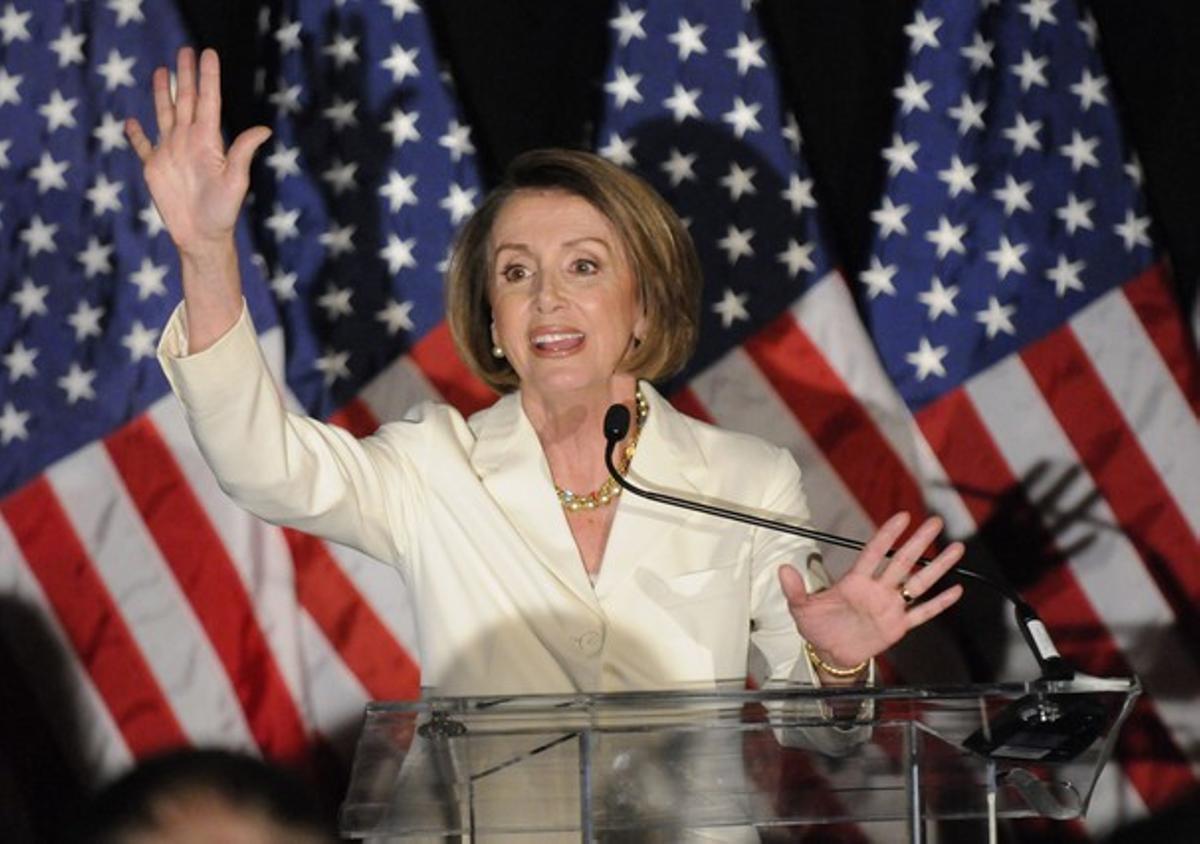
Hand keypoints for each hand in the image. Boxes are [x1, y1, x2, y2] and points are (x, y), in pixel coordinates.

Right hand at [125, 47, 270, 256]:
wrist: (202, 237)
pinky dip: (136, 135)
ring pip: (165, 114)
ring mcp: (171, 153)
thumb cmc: (223, 212)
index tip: (207, 54)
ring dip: (162, 94)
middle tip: (185, 50)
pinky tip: (131, 122)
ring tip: (161, 71)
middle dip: (185, 76)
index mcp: (208, 141)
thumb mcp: (236, 181)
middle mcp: (189, 141)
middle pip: (186, 100)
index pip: (208, 101)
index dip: (208, 78)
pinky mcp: (154, 168)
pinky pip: (143, 146)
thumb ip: (243, 152)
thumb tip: (264, 129)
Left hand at [778, 512, 964, 679]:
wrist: (829, 654)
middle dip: (919, 542)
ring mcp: (890, 607)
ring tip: (956, 548)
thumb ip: (795, 589)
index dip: (887, 535)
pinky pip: (922, 613)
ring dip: (937, 567)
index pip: (874, 553)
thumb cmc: (817, 627)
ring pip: (919, 583)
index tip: (902, 517)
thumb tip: (782, 568)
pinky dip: (938, 604)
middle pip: (903, 561)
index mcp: (855, 581)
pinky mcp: (898, 627)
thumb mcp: (801, 608)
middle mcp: (877, 590)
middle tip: (936, 522)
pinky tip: (956, 591)